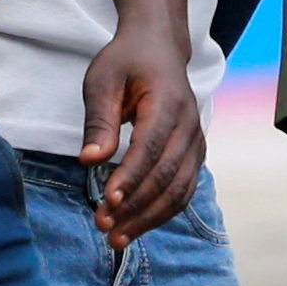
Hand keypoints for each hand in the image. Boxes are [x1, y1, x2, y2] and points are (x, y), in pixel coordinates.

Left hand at [79, 33, 203, 244]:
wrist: (159, 48)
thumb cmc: (127, 62)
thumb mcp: (102, 80)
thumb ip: (99, 120)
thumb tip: (90, 160)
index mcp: (168, 102)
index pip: (150, 147)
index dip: (130, 177)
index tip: (107, 202)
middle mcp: (189, 124)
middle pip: (167, 175)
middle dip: (135, 206)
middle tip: (103, 226)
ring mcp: (196, 141)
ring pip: (179, 190)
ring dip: (149, 217)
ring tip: (117, 237)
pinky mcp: (194, 154)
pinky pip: (184, 190)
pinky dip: (162, 212)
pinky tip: (137, 226)